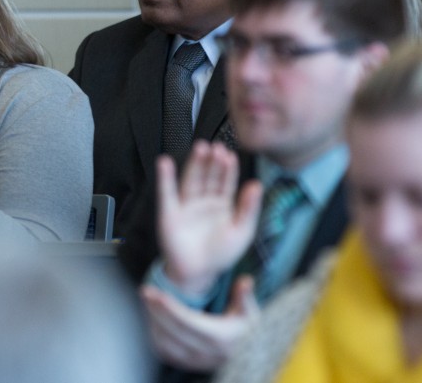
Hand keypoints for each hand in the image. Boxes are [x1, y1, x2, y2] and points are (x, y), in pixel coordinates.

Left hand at [140, 275, 259, 370]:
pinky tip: (153, 317)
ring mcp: (196, 362)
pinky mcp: (188, 365)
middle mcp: (207, 354)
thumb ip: (244, 296)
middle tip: (146, 292)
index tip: (156, 293)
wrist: (248, 355)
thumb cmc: (247, 329)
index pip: (189, 322)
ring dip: (154, 322)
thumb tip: (246, 280)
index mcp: (221, 339)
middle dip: (157, 311)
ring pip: (166, 344)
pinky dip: (157, 335)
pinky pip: (166, 352)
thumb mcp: (250, 313)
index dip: (170, 308)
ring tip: (149, 301)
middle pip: (174, 332)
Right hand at [156, 141, 262, 295]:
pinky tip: (165, 162)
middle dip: (212, 161)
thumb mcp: (242, 231)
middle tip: (215, 147)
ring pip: (191, 179)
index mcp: (223, 204)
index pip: (226, 181)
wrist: (198, 274)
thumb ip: (249, 208)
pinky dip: (165, 177)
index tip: (229, 154)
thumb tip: (256, 184)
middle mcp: (204, 201)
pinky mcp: (170, 212)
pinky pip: (167, 192)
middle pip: (209, 176)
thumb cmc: (221, 254)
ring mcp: (187, 205)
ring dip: (194, 163)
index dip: (228, 168)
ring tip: (200, 147)